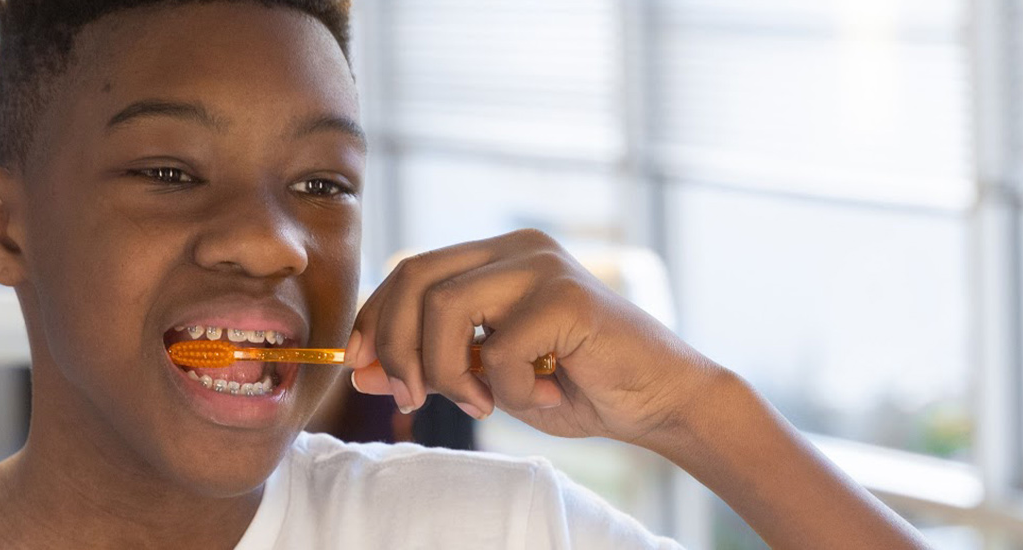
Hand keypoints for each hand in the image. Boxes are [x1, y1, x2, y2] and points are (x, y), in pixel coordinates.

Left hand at [345, 229, 721, 447]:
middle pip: (414, 276)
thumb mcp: (488, 379)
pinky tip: (545, 396)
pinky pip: (499, 350)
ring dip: (447, 372)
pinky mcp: (567, 297)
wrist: (661, 401)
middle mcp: (519, 246)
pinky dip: (508, 391)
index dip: (374, 319)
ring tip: (482, 402)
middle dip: (395, 345)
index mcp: (498, 255)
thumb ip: (433, 366)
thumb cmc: (578, 387)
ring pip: (444, 308)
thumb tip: (362, 372)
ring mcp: (544, 265)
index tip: (362, 369)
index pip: (410, 270)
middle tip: (409, 398)